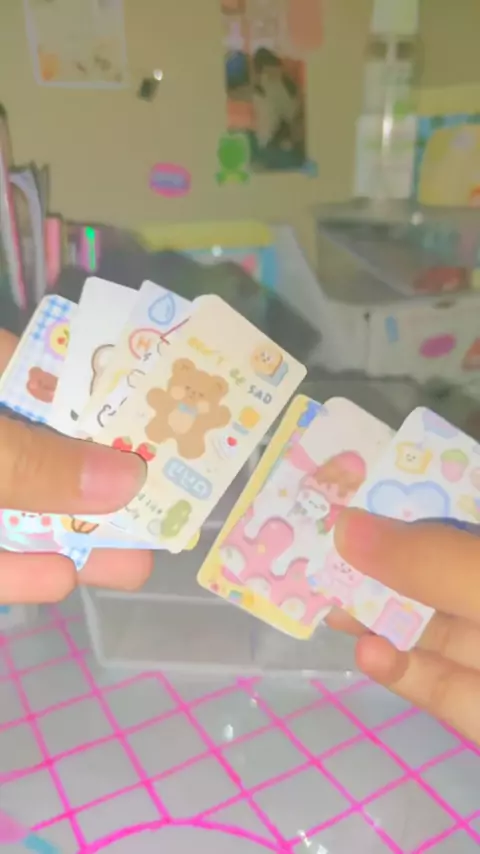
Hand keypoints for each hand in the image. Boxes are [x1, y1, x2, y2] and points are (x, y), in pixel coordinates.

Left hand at [0, 330, 152, 602]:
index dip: (109, 400)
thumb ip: (34, 462)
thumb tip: (127, 478)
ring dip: (70, 538)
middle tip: (167, 508)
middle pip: (44, 451)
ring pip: (17, 509)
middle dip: (104, 485)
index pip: (52, 377)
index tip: (168, 424)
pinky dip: (14, 571)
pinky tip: (61, 580)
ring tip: (137, 563)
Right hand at [329, 508, 479, 744]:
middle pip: (428, 569)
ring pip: (426, 626)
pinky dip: (397, 669)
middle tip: (313, 544)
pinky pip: (435, 683)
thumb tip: (344, 526)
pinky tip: (366, 654)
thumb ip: (429, 561)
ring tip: (326, 601)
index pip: (447, 511)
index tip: (338, 485)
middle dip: (373, 556)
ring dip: (376, 616)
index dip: (397, 496)